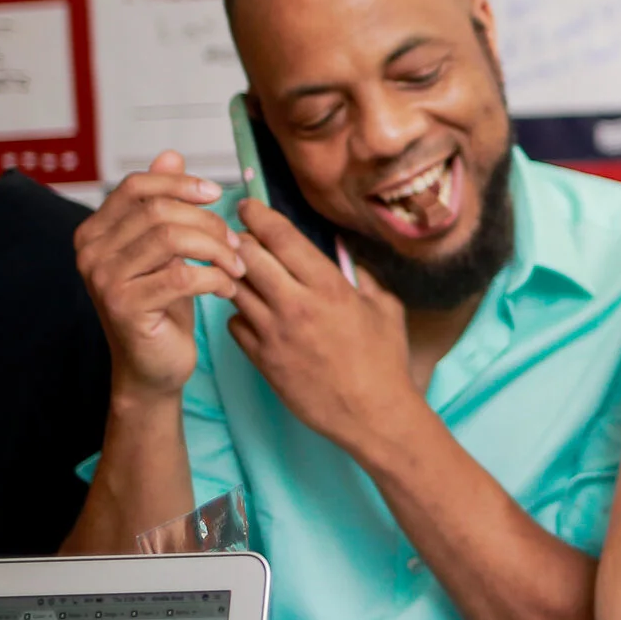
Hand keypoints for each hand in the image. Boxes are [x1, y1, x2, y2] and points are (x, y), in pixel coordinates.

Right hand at [75, 150, 244, 396]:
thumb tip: (170, 155)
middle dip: (208, 222)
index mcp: (95, 232)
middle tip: (237, 244)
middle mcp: (90, 252)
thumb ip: (163, 202)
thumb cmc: (162, 306)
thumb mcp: (165, 249)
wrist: (153, 367)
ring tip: (236, 266)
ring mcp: (103, 280)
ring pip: (173, 239)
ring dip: (217, 249)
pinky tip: (227, 288)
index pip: (136, 187)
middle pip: (159, 211)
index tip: (216, 195)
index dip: (180, 185)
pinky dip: (215, 279)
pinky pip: (182, 276)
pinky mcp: (125, 307)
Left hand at [226, 198, 425, 458]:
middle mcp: (296, 305)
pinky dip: (238, 313)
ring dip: (234, 274)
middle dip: (238, 239)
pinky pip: (235, 324)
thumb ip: (364, 276)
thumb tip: (347, 256)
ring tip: (239, 269)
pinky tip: (252, 312)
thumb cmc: (385, 361)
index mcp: (329, 287)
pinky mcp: (263, 360)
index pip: (280, 237)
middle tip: (235, 233)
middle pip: (248, 256)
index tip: (248, 206)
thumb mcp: (385, 308)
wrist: (372, 414)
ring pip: (235, 288)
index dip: (258, 215)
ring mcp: (274, 334)